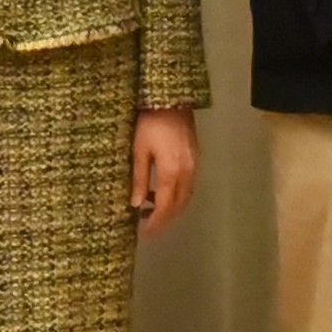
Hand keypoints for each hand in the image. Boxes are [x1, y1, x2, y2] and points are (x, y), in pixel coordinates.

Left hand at [130, 107, 198, 232]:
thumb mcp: (139, 151)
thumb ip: (139, 178)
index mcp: (171, 172)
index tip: (145, 232)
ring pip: (186, 197)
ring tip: (153, 209)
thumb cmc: (150, 124)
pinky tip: (165, 192)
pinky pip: (189, 185)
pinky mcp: (196, 158)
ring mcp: (194, 165)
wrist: (171, 100)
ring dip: (172, 208)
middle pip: (179, 205)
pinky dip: (178, 195)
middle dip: (164, 219)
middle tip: (147, 224)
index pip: (165, 206)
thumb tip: (136, 204)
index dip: (156, 222)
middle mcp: (187, 172)